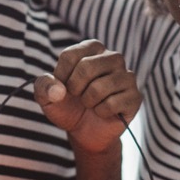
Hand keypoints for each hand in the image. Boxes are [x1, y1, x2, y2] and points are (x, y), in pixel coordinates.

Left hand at [33, 40, 139, 156]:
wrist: (84, 130)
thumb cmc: (67, 105)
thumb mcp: (47, 97)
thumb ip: (44, 87)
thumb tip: (58, 90)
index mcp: (92, 48)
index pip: (70, 56)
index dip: (60, 78)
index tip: (62, 87)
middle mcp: (113, 57)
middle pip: (86, 67)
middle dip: (75, 89)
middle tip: (78, 96)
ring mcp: (127, 76)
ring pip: (99, 87)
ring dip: (88, 102)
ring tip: (91, 103)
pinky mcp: (135, 96)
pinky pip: (112, 104)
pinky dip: (101, 112)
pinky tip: (104, 112)